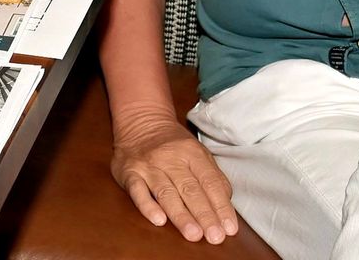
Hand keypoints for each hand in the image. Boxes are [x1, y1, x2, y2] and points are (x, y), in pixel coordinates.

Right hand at [109, 111, 238, 243]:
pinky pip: (137, 190)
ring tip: (193, 234)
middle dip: (204, 215)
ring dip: (181, 215)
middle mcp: (171, 158)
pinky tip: (159, 220)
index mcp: (192, 153)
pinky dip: (148, 206)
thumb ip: (211, 176)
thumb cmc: (173, 144)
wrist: (140, 122)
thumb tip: (225, 203)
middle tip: (215, 236)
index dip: (221, 206)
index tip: (229, 228)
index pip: (210, 182)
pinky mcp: (129, 173)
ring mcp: (149, 165)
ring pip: (166, 192)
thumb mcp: (197, 152)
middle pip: (190, 189)